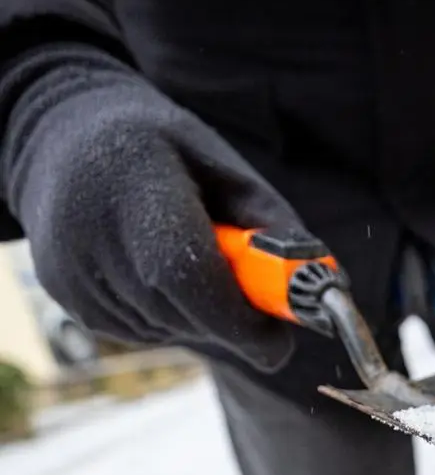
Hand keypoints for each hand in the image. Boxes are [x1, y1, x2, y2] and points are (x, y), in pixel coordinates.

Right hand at [0, 44, 305, 371]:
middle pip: (179, 311)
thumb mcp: (227, 169)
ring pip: (166, 329)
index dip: (237, 320)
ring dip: (201, 319)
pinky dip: (169, 317)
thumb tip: (331, 286)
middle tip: (255, 305)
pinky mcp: (67, 295)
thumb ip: (277, 230)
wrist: (63, 133)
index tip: (278, 341)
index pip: (184, 274)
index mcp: (134, 182)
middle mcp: (88, 228)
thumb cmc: (165, 152)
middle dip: (232, 322)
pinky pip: (142, 331)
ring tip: (195, 265)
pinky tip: (158, 274)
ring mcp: (71, 268)